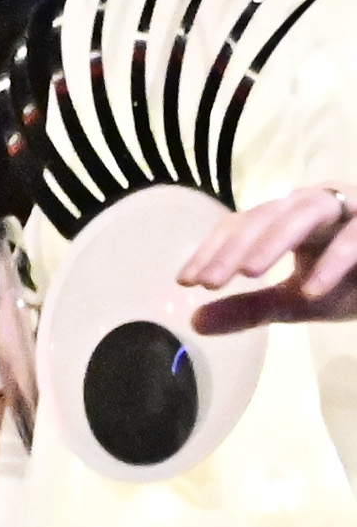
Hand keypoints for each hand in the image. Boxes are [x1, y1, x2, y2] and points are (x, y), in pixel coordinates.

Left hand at [180, 181, 356, 335]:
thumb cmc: (353, 284)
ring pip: (306, 212)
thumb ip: (251, 309)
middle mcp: (317, 203)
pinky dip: (334, 261)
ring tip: (247, 274)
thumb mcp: (297, 301)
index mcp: (291, 218)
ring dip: (274, 241)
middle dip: (234, 248)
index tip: (186, 281)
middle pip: (266, 215)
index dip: (212, 250)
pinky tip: (311, 289)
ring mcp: (352, 207)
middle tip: (208, 282)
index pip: (242, 225)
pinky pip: (356, 235)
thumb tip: (195, 322)